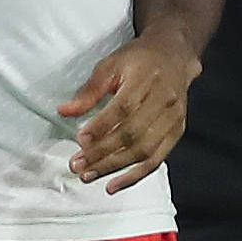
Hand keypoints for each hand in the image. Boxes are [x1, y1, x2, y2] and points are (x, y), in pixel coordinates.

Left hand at [61, 31, 199, 190]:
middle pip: (133, 133)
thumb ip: (89, 91)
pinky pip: (156, 160)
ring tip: (89, 175)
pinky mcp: (177, 132)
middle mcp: (163, 100)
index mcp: (146, 79)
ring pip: (144, 151)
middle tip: (77, 164)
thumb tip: (65, 111)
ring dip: (115, 167)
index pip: (124, 107)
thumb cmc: (138, 60)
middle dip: (103, 153)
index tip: (80, 140)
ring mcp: (173, 118)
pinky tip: (114, 184)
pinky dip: (135, 176)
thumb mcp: (110, 65)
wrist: (174, 56)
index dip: (102, 126)